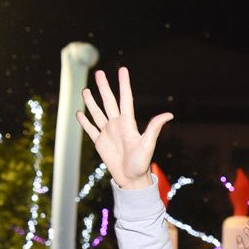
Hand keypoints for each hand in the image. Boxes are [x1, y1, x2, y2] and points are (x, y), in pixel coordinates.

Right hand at [76, 67, 173, 190]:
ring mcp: (107, 133)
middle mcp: (117, 125)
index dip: (124, 84)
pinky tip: (79, 113)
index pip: (125, 99)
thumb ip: (154, 127)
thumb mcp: (148, 143)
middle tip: (99, 73)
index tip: (122, 70)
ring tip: (85, 90)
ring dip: (91, 101)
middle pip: (108, 102)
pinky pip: (91, 129)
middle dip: (104, 87)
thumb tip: (169, 114)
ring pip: (97, 113)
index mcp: (128, 123)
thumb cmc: (142, 162)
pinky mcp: (100, 142)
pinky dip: (84, 122)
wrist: (131, 178)